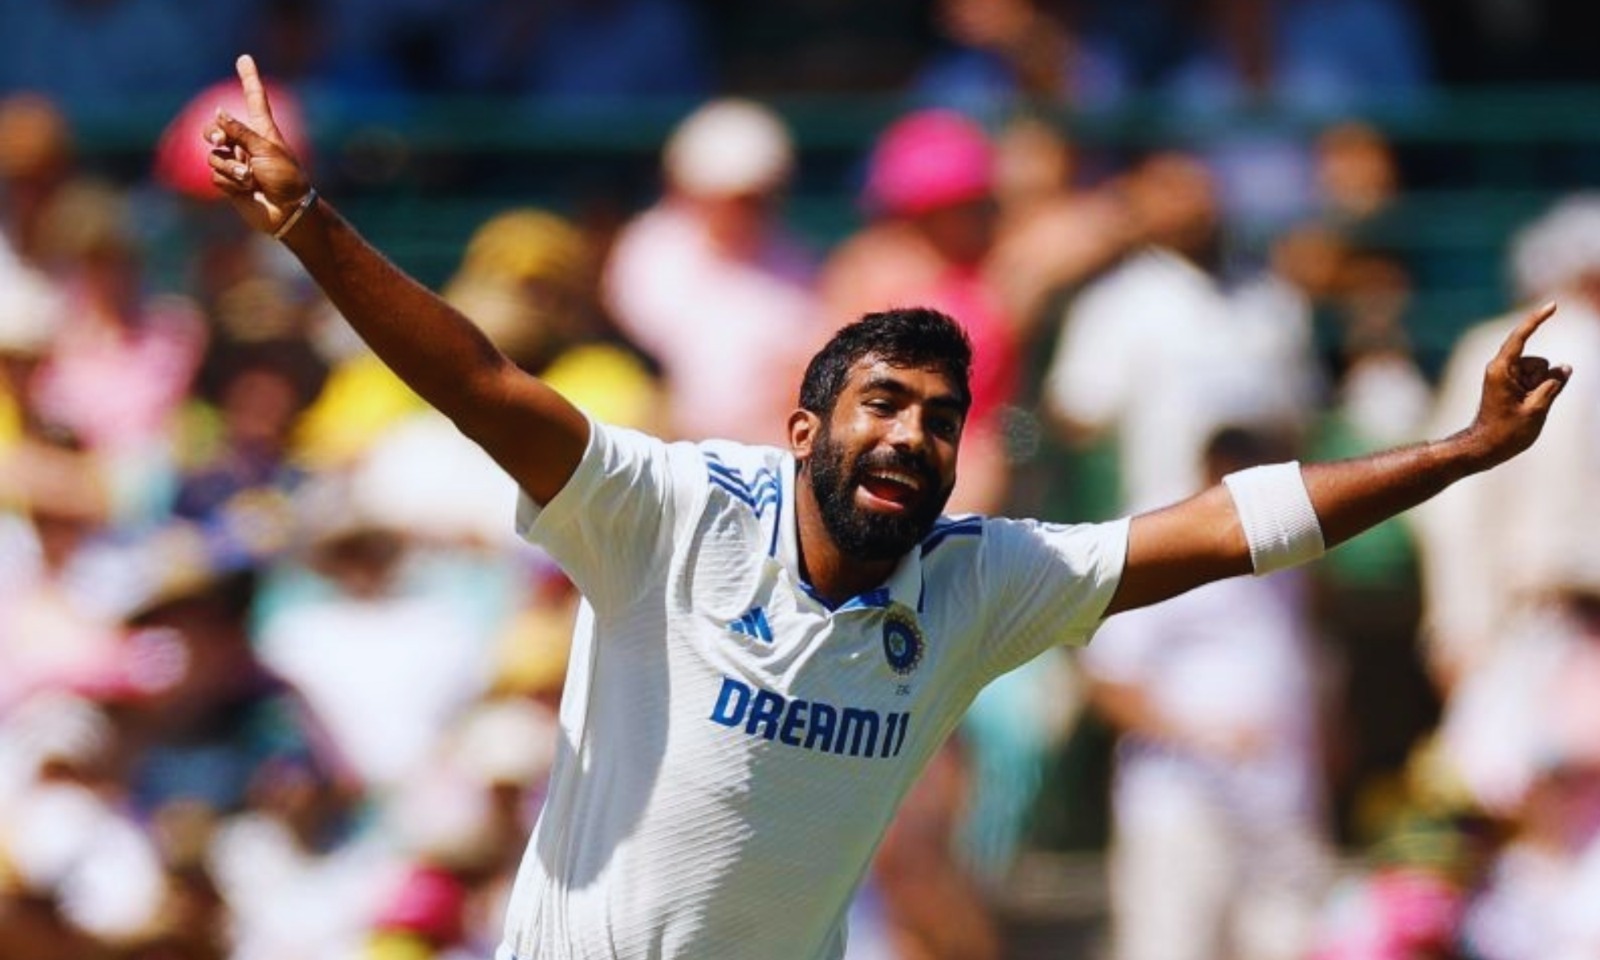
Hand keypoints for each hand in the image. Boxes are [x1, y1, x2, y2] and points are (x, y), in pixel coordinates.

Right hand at [203, 54, 311, 235]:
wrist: (287, 212)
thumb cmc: (285, 178)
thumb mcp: (266, 150)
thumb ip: (240, 131)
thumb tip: (219, 113)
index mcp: (263, 131)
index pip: (254, 99)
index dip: (249, 79)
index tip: (245, 58)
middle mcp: (247, 144)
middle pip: (216, 128)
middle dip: (213, 133)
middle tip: (219, 140)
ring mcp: (237, 163)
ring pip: (213, 156)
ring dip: (230, 167)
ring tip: (250, 178)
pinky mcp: (230, 182)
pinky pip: (216, 176)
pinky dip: (229, 183)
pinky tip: (246, 190)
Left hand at [1465, 301, 1571, 467]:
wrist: (1483, 448)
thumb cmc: (1505, 432)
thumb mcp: (1536, 409)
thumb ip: (1554, 385)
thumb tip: (1565, 368)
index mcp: (1501, 369)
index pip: (1521, 337)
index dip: (1538, 319)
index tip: (1553, 305)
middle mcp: (1500, 368)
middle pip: (1538, 362)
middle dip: (1544, 379)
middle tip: (1527, 406)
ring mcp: (1504, 376)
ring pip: (1539, 372)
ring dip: (1540, 388)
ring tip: (1523, 409)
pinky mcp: (1508, 384)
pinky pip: (1534, 381)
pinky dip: (1537, 391)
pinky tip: (1525, 408)